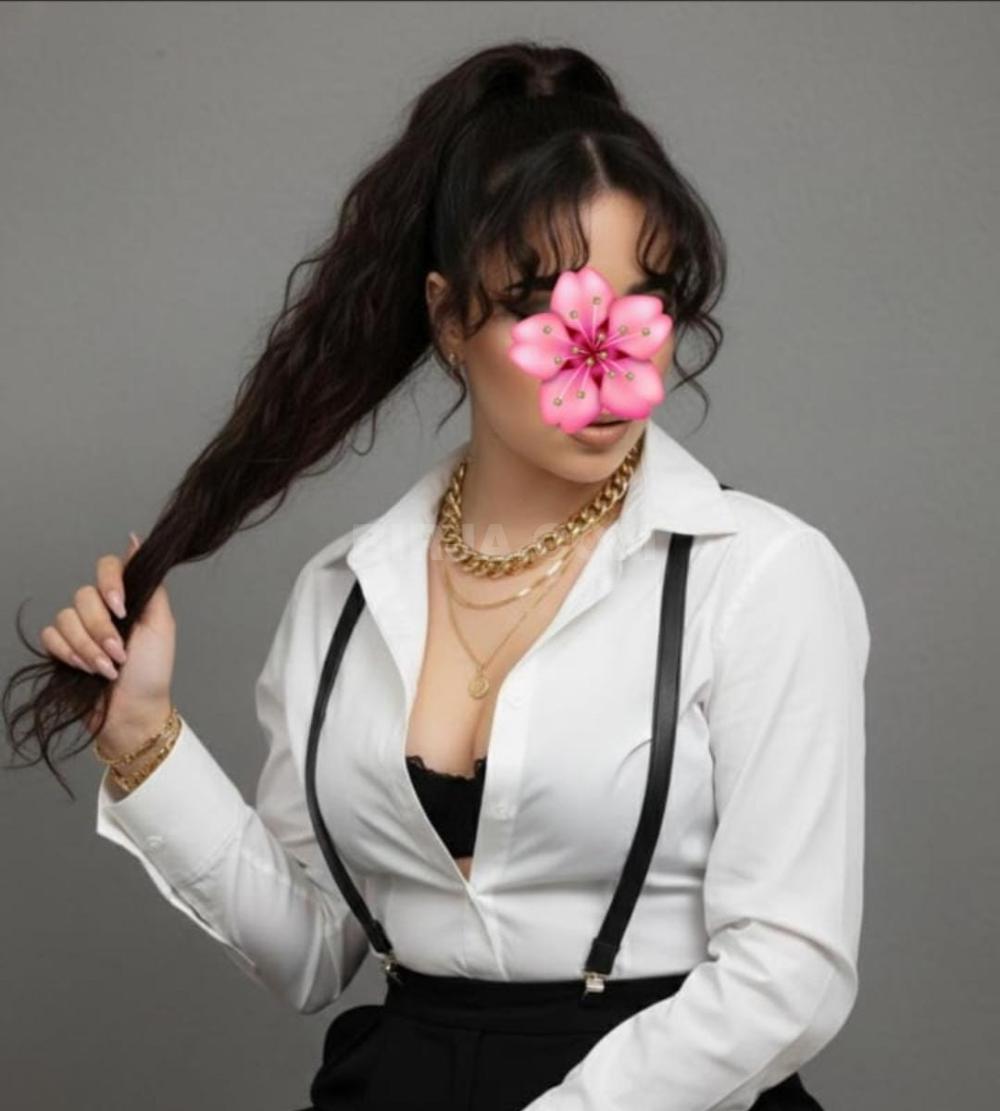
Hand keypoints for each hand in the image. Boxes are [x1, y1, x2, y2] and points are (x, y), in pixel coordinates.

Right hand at [39, 533, 175, 740]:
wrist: (133, 711)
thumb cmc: (152, 672)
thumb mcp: (161, 624)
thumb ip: (150, 585)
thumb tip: (139, 543)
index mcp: (127, 599)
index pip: (108, 566)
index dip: (109, 583)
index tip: (120, 608)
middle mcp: (101, 609)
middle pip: (84, 596)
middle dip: (102, 630)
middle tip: (120, 654)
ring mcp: (79, 628)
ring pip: (66, 618)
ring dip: (88, 648)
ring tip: (107, 669)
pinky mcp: (62, 649)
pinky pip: (52, 637)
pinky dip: (69, 654)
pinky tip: (86, 670)